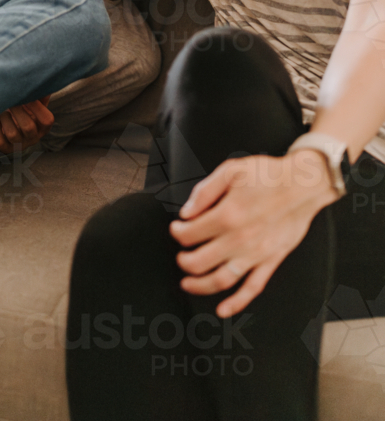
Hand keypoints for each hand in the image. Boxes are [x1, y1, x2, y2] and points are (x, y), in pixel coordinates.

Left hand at [0, 96, 54, 153]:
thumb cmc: (25, 113)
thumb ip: (39, 96)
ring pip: (12, 134)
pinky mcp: (6, 149)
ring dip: (5, 119)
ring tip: (3, 111)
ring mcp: (20, 145)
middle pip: (28, 127)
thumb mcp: (35, 106)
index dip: (37, 107)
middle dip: (17, 111)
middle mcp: (33, 138)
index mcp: (43, 127)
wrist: (12, 129)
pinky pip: (0, 141)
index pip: (47, 120)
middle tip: (11, 101)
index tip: (27, 97)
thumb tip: (42, 83)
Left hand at [168, 151, 336, 316]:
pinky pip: (252, 288)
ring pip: (221, 280)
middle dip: (184, 261)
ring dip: (200, 285)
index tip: (177, 228)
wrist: (302, 185)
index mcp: (227, 215)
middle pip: (200, 261)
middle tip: (180, 255)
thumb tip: (187, 212)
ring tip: (188, 283)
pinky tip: (223, 309)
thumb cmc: (268, 175)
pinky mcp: (271, 261)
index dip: (178, 232)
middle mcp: (239, 239)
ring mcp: (256, 254)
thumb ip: (204, 192)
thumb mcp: (231, 171)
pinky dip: (236, 303)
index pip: (190, 234)